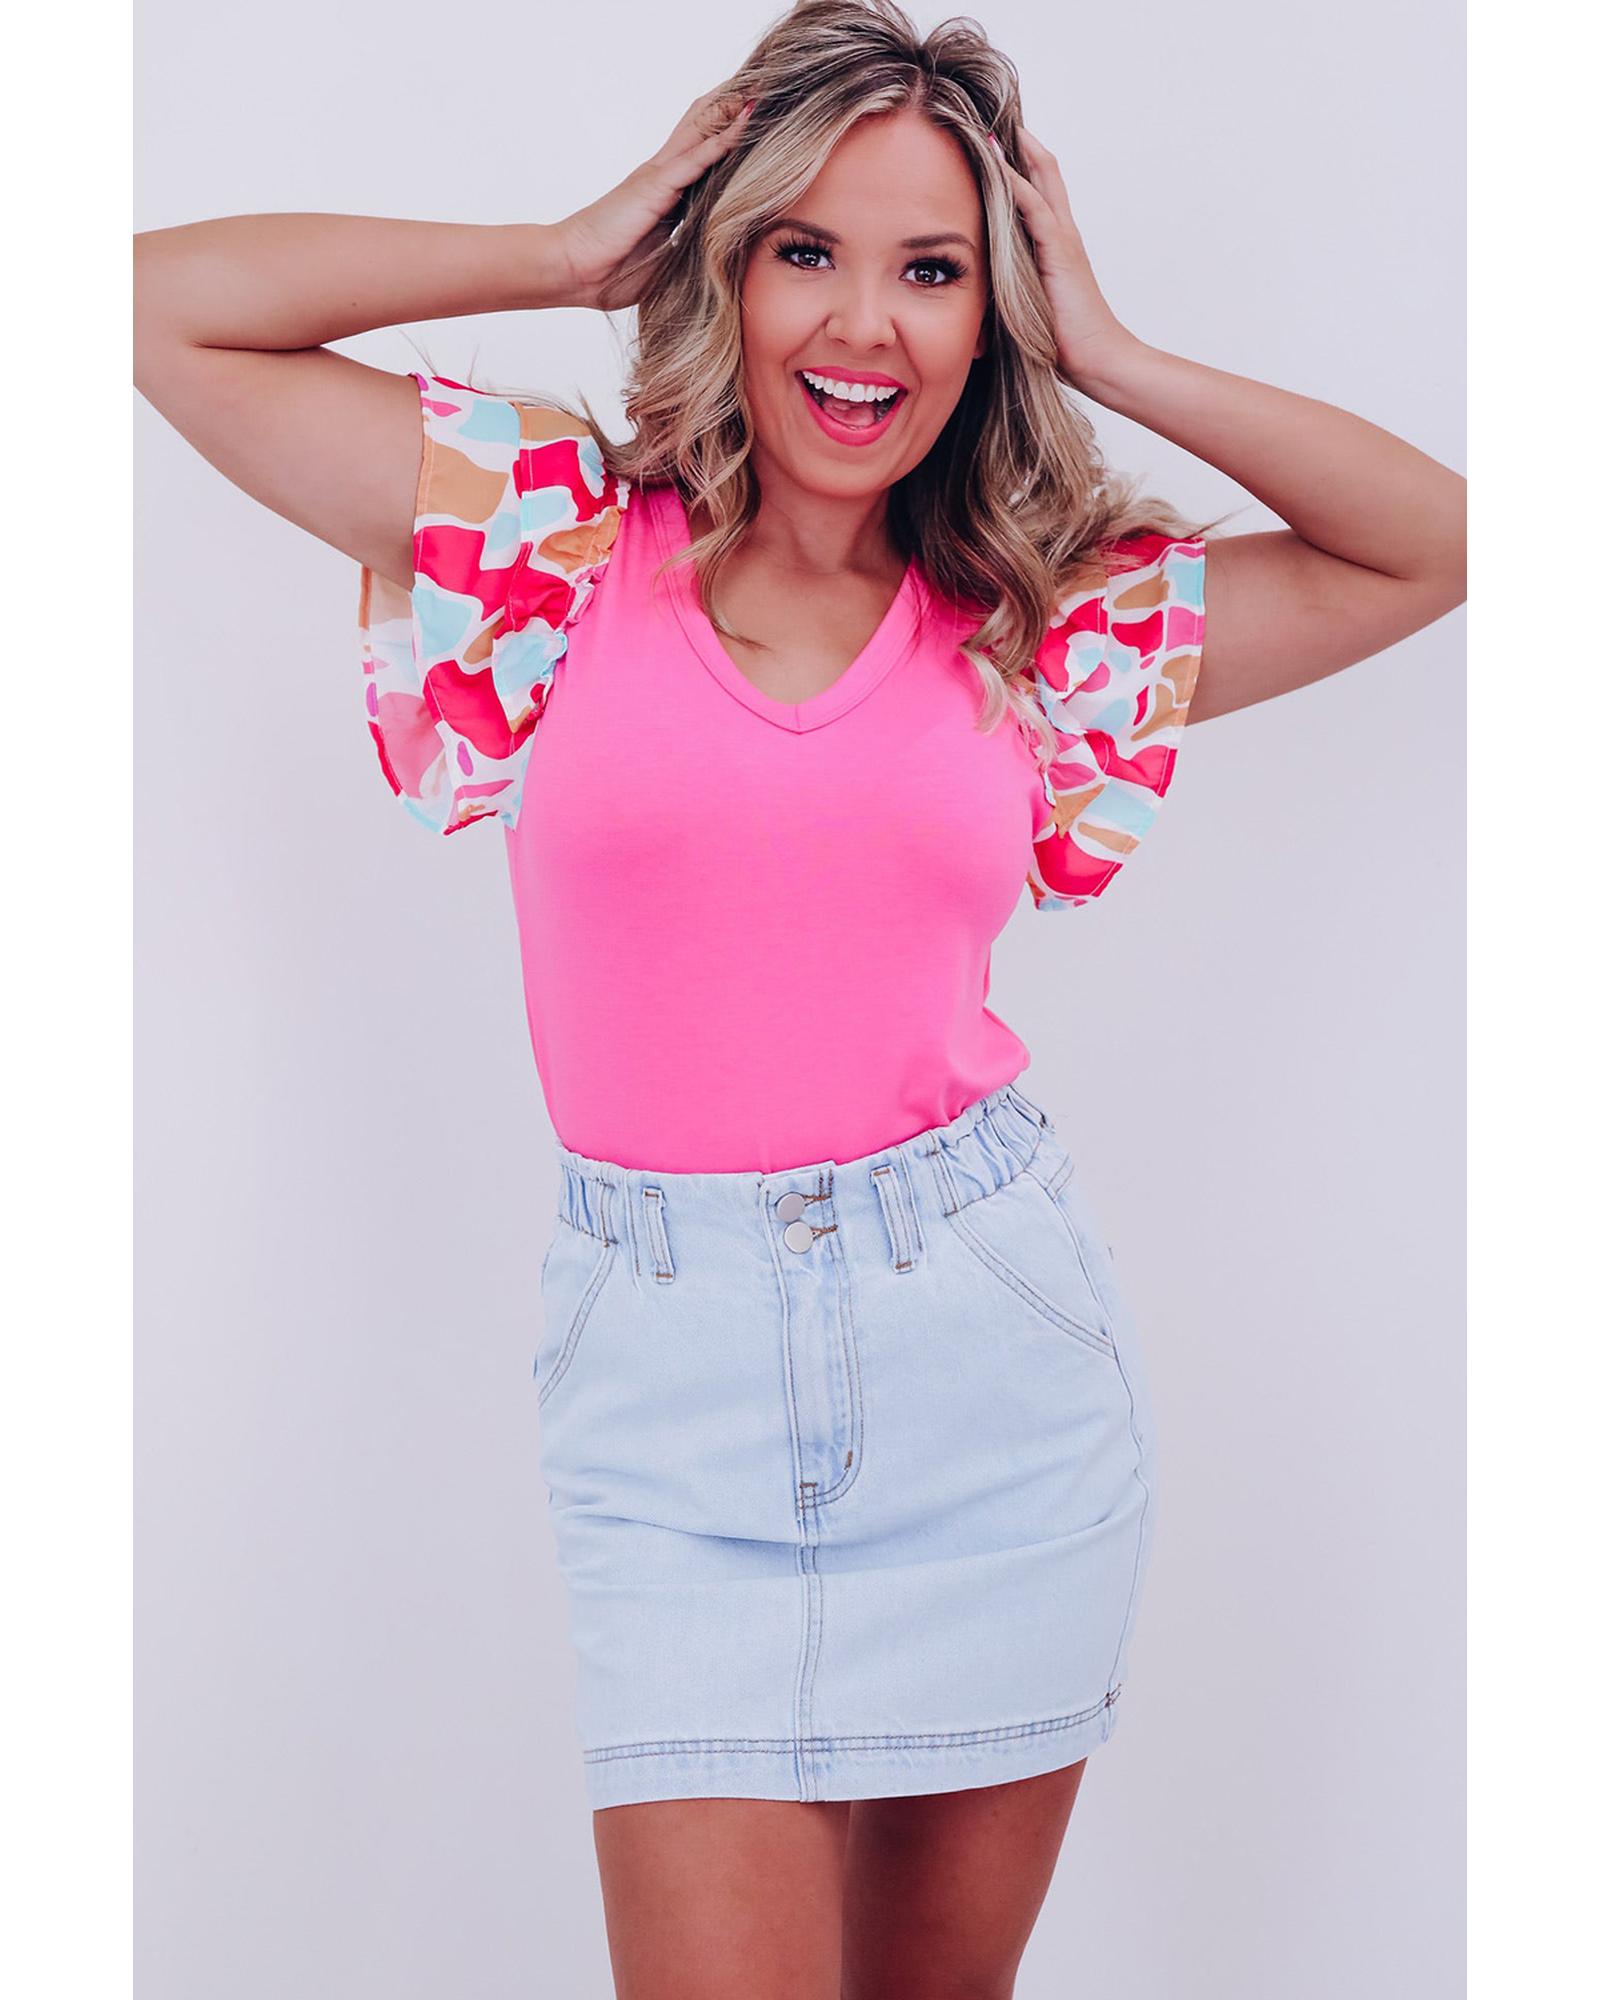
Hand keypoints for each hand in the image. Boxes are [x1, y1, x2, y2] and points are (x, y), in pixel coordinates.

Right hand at [555, 88, 753, 311]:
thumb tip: (715, 257)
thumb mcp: (663, 259)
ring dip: (731, 110)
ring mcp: (659, 177)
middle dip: (731, 110)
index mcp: (664, 194)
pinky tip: (746, 120)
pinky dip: (724, 139)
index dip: (727, 135)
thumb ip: (687, 248)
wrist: (573, 269)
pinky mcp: (656, 186)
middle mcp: (663, 176)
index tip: (757, 121)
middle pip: (702, 129)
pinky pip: (698, 157)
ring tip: (762, 88)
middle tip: (765, 89)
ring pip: (703, 131)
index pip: (701, 155)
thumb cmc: (610, 270)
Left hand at [989, 125, 1139, 388]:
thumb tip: (978, 290)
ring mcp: (1062, 237)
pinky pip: (1032, 205)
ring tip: (984, 121)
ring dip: (1013, 148)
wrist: (1100, 360)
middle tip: (989, 112)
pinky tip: (991, 159)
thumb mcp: (1029, 308)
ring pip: (1038, 177)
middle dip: (1018, 140)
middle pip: (1043, 169)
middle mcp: (1062, 231)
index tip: (989, 140)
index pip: (1037, 189)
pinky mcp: (1059, 250)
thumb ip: (1012, 288)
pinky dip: (1012, 180)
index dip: (1017, 162)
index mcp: (1056, 244)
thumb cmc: (1065, 345)